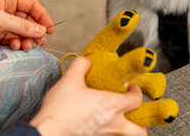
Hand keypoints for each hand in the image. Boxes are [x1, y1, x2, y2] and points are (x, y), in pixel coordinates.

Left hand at [0, 0, 53, 54]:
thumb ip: (21, 26)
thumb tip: (41, 31)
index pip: (31, 5)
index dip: (43, 16)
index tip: (50, 29)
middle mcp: (5, 9)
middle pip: (28, 20)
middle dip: (34, 31)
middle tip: (39, 43)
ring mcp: (0, 23)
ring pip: (21, 31)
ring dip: (26, 39)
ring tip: (26, 47)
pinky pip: (12, 39)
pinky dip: (16, 44)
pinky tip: (14, 48)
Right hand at [30, 57, 146, 135]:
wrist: (48, 131)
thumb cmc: (60, 110)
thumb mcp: (70, 79)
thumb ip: (81, 65)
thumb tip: (86, 61)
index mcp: (113, 106)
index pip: (137, 100)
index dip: (137, 92)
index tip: (131, 87)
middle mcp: (113, 125)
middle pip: (140, 131)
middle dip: (141, 123)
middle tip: (134, 114)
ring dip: (125, 129)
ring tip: (116, 121)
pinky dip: (109, 133)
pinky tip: (98, 126)